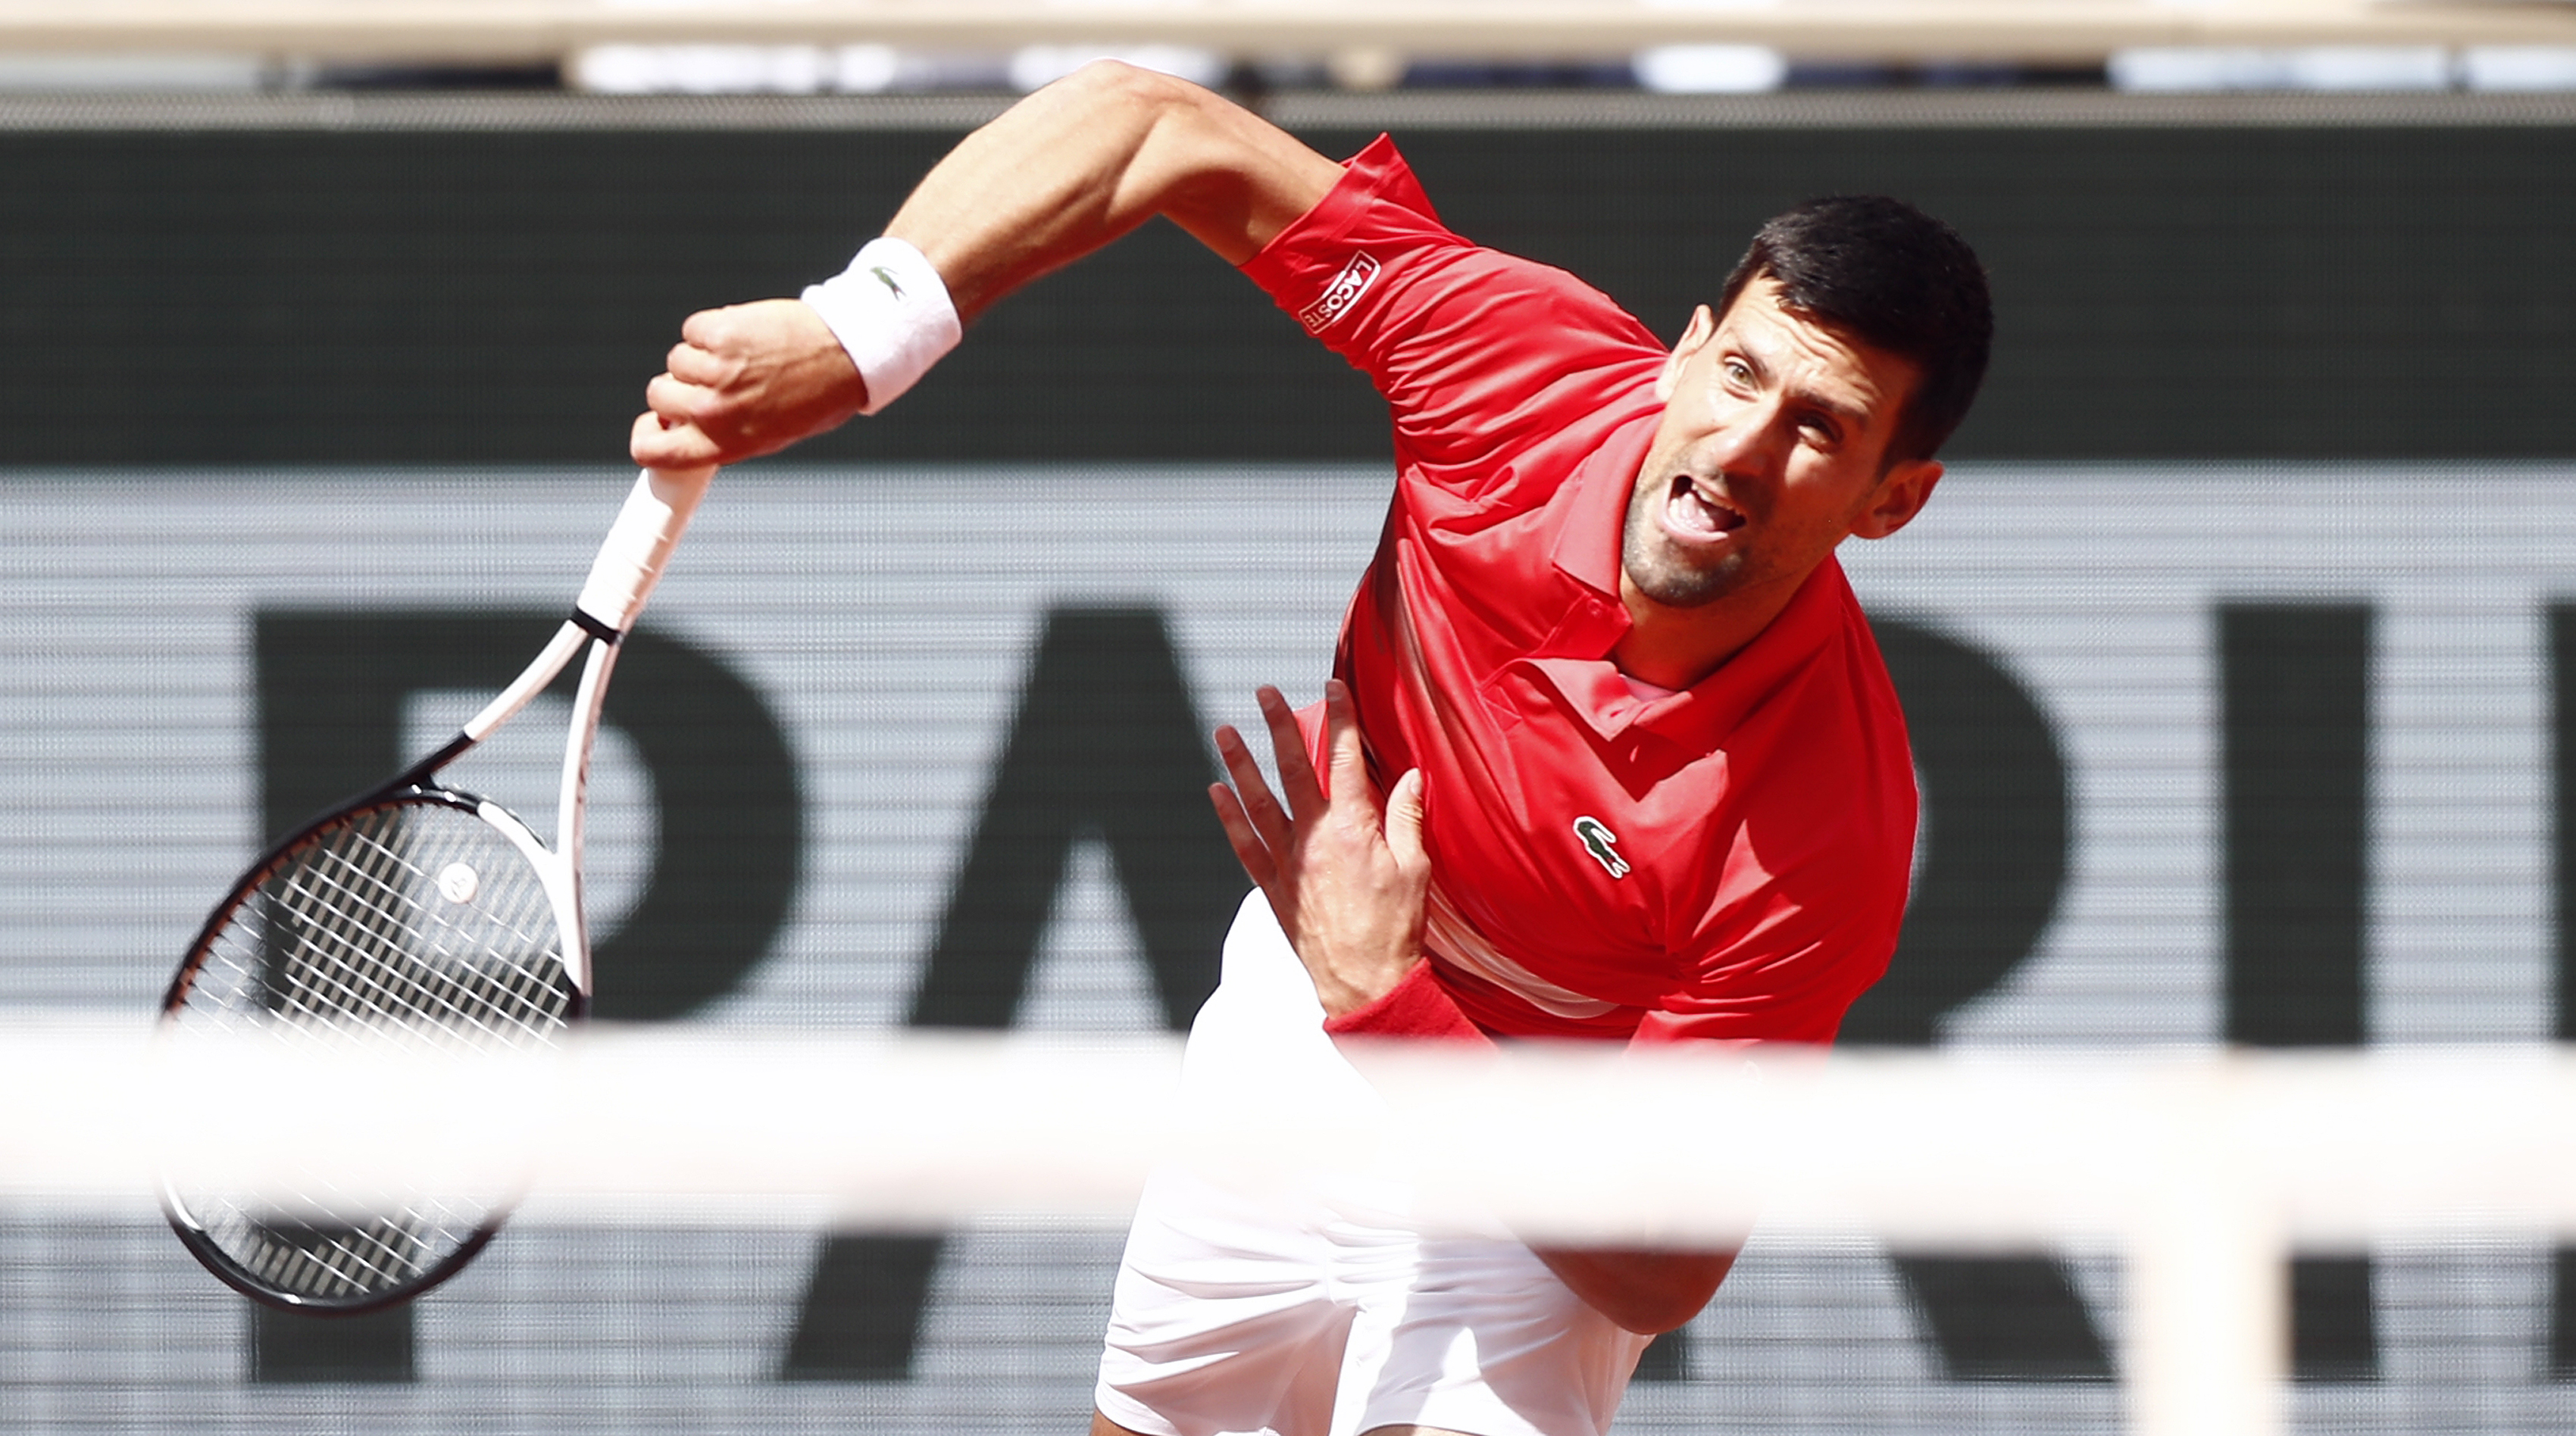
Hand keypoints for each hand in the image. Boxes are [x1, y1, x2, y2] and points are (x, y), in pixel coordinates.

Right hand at [630, 299, 867, 468]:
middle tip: (714, 382)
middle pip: (657, 396)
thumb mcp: (770, 434)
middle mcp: (714, 411)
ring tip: (743, 358)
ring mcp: (715, 370)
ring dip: (701, 356)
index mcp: (724, 444)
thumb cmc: (815, 399)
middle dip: (677, 387)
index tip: (655, 425)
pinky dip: (711, 329)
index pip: (652, 451)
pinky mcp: (719, 332)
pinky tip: (744, 335)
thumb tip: (681, 425)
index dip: (646, 436)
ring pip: (676, 360)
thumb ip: (722, 434)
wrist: (848, 355)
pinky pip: (693, 330)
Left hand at [1208, 680, 1428, 1017]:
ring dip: (1239, 764)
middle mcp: (1314, 840)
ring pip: (1258, 802)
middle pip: (1294, 770)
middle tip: (1264, 693)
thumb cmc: (1397, 929)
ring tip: (1224, 731)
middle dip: (1279, 726)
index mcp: (1354, 830)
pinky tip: (1216, 792)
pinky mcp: (1274, 889)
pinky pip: (1244, 845)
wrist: (1367, 984)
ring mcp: (1289, 864)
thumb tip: (1411, 777)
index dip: (1339, 719)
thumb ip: (1407, 819)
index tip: (1332, 687)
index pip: (1346, 760)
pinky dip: (1228, 817)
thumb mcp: (1416, 869)